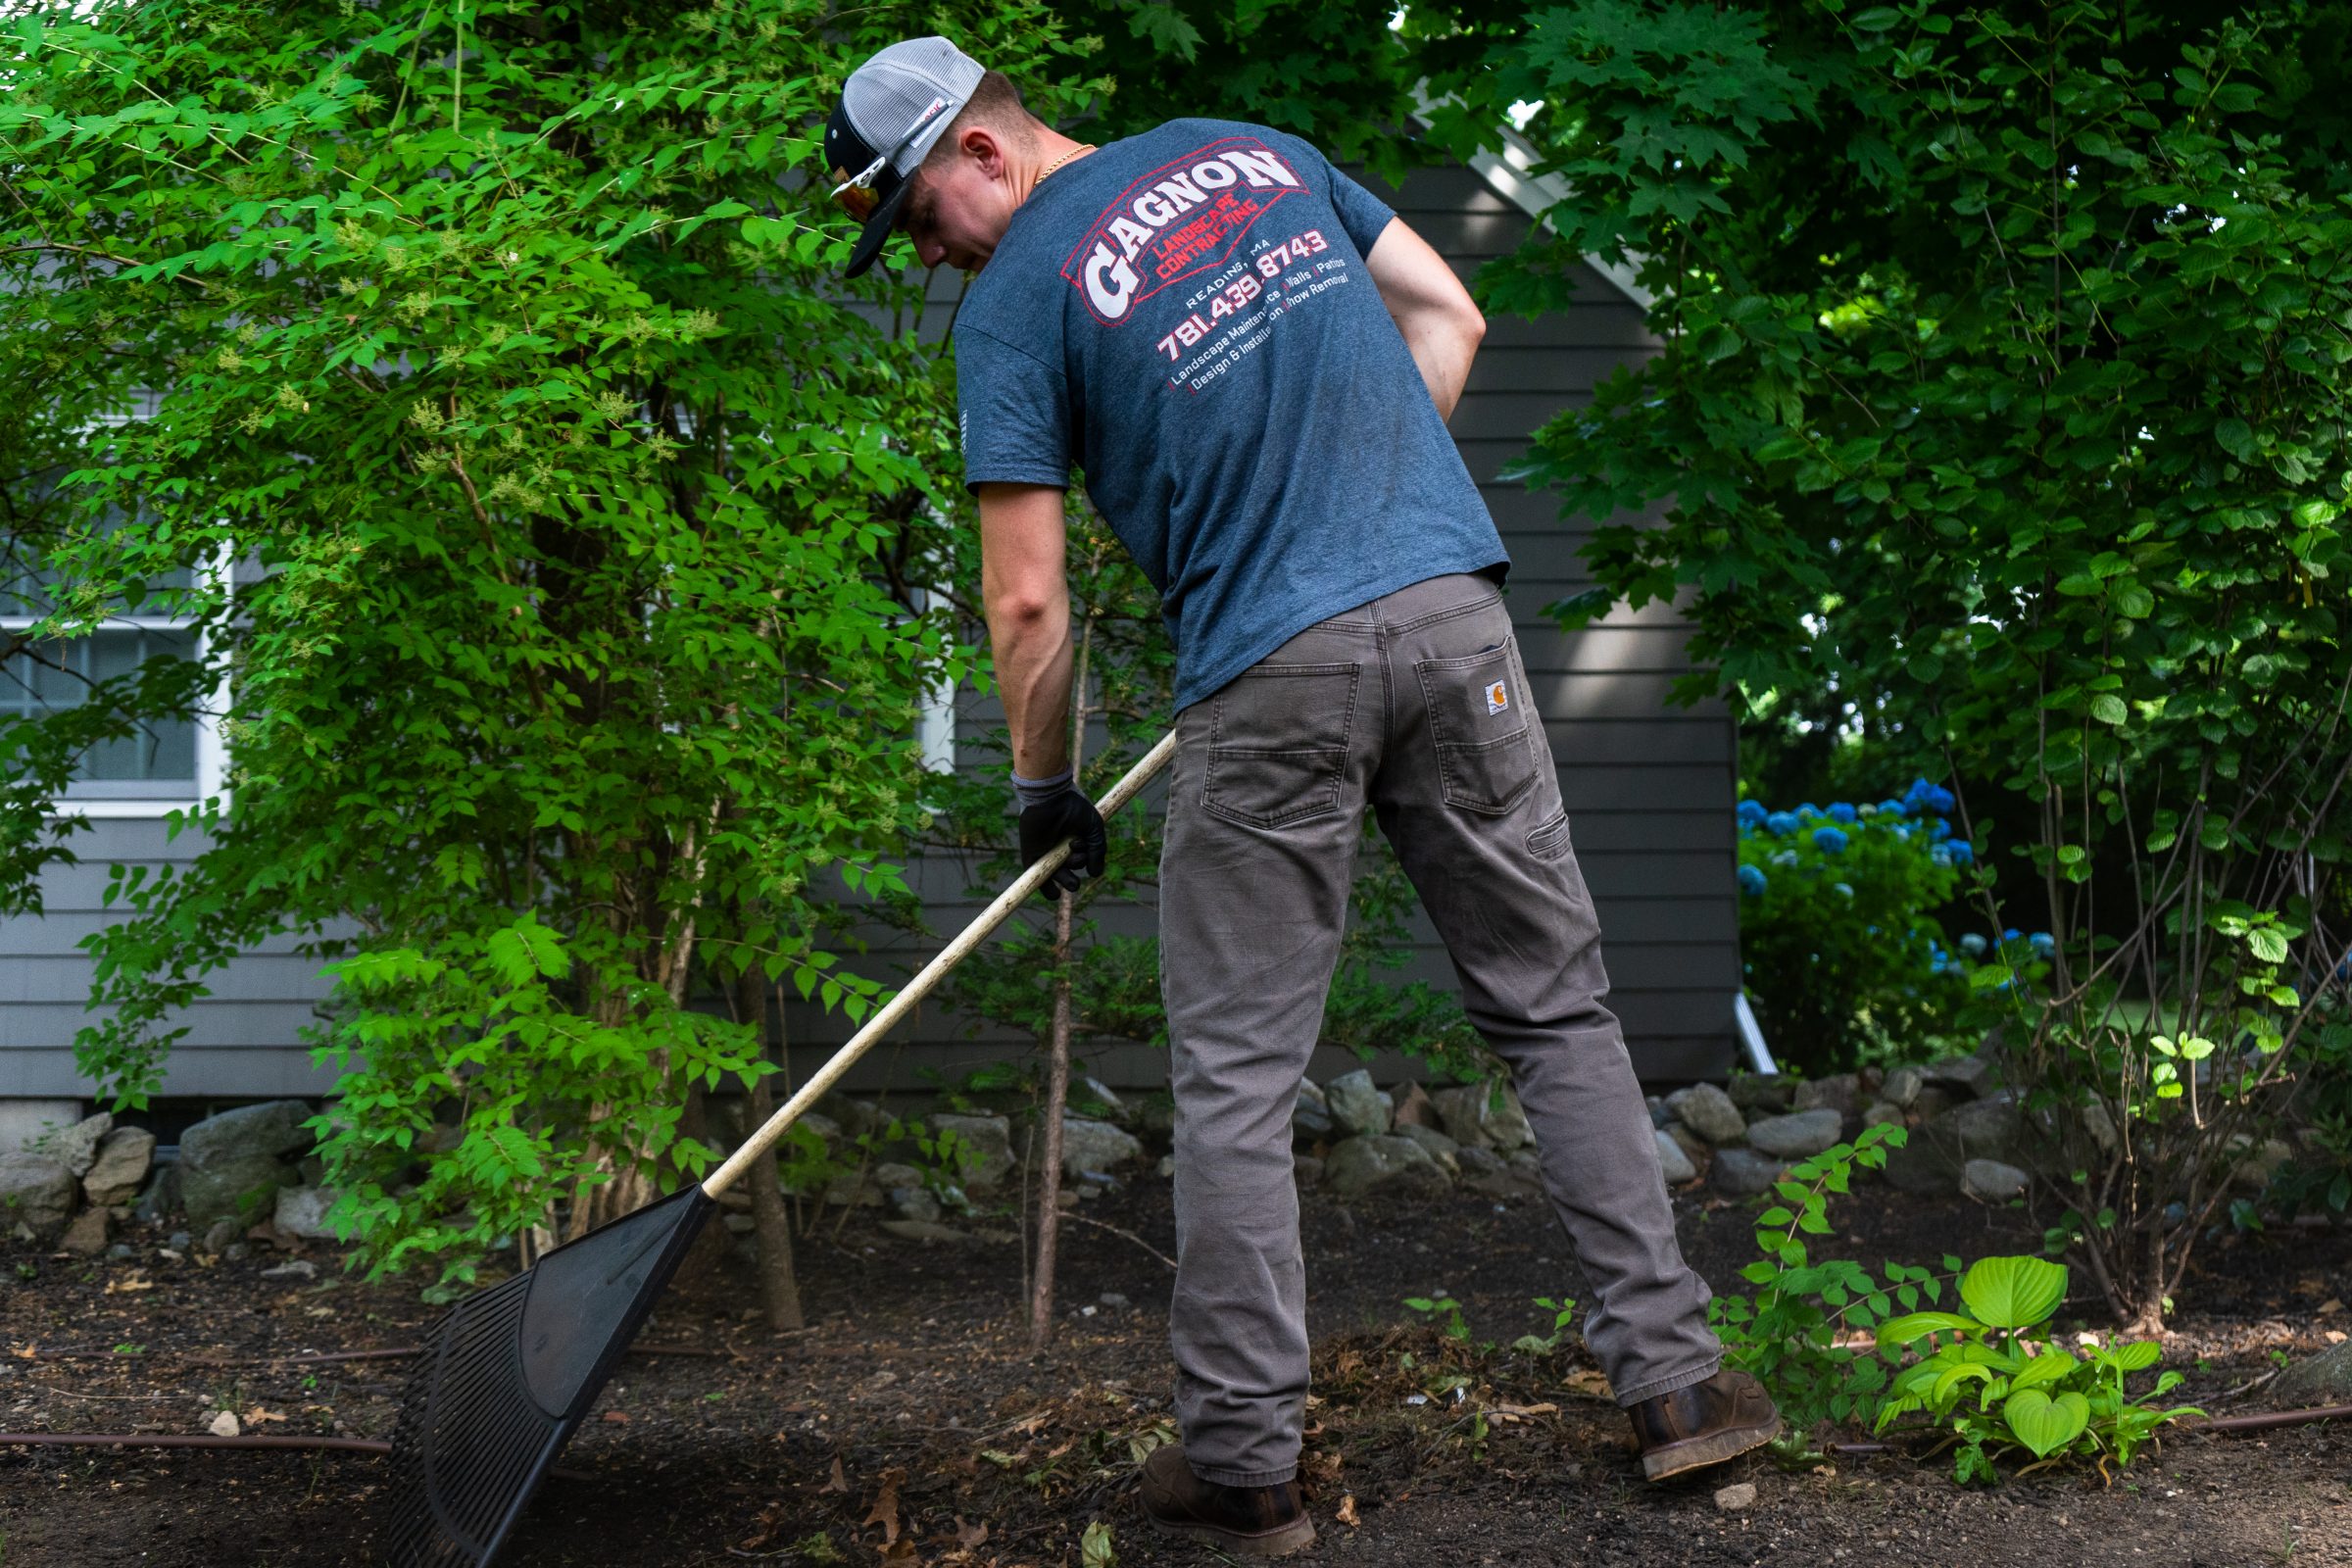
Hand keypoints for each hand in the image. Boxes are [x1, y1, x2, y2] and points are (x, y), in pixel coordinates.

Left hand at [1018, 784, 1105, 900]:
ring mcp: (1045, 853)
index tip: (1086, 855)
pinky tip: (1056, 893)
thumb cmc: (1073, 807)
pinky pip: (1038, 878)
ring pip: (1057, 877)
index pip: (1080, 860)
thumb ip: (1097, 851)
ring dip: (1066, 878)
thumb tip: (1095, 874)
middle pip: (1069, 871)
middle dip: (1076, 868)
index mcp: (1074, 840)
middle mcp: (1059, 849)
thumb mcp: (1093, 829)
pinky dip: (1047, 889)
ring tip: (1070, 857)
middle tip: (1076, 855)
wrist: (1050, 796)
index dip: (1085, 863)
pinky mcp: (1032, 855)